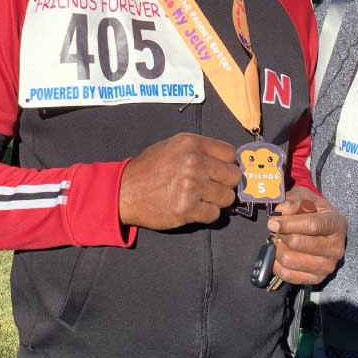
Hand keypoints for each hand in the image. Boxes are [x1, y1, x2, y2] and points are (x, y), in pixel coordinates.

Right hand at [119, 133, 239, 229]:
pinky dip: (206, 214)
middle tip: (211, 187)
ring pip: (227, 197)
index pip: (230, 153)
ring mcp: (192, 186)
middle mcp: (194, 162)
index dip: (227, 164)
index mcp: (192, 143)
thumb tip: (226, 161)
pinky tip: (193, 209)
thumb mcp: (172, 146)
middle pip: (233, 176)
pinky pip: (214, 214)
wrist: (124, 191)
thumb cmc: (148, 169)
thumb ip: (199, 150)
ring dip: (217, 200)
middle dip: (225, 183)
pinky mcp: (187, 209)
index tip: (219, 171)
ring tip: (201, 198)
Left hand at [265, 186, 345, 285]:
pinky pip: (288, 275)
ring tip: (278, 240)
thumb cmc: (313, 211)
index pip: (311, 225)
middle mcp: (335, 248)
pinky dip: (277, 264)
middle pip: (298, 243)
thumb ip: (294, 199)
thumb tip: (282, 210)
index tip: (273, 222)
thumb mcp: (306, 197)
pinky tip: (279, 253)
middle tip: (275, 229)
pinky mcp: (317, 278)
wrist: (321, 229)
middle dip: (281, 235)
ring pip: (290, 260)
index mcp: (336, 224)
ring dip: (277, 249)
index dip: (289, 224)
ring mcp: (327, 265)